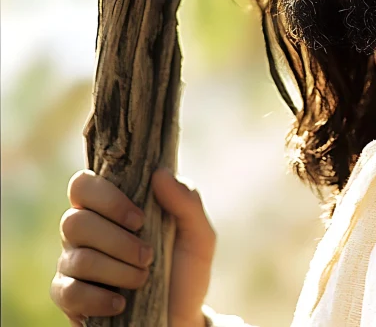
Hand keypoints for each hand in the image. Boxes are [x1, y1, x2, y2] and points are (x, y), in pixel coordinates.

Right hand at [50, 168, 215, 326]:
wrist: (182, 317)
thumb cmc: (186, 269)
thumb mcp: (198, 234)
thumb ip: (186, 201)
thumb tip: (160, 173)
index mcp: (111, 206)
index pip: (83, 184)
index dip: (106, 198)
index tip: (140, 219)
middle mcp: (86, 230)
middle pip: (74, 221)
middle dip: (117, 241)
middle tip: (148, 255)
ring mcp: (73, 263)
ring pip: (76, 258)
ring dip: (117, 271)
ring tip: (143, 279)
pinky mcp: (68, 297)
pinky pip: (67, 292)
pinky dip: (98, 299)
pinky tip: (121, 303)